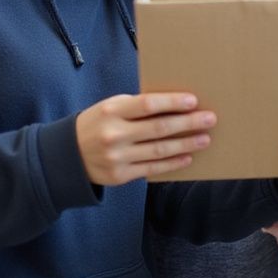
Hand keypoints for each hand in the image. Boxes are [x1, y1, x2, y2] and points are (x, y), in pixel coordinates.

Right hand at [75, 93, 215, 185]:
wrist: (68, 155)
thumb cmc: (97, 124)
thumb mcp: (111, 107)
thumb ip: (137, 107)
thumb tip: (175, 106)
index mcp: (112, 111)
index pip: (148, 105)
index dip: (172, 103)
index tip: (193, 101)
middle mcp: (114, 134)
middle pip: (159, 128)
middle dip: (188, 124)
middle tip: (210, 119)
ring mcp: (117, 157)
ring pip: (159, 150)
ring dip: (186, 144)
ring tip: (204, 139)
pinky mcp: (120, 175)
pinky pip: (152, 169)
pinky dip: (172, 163)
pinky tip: (187, 157)